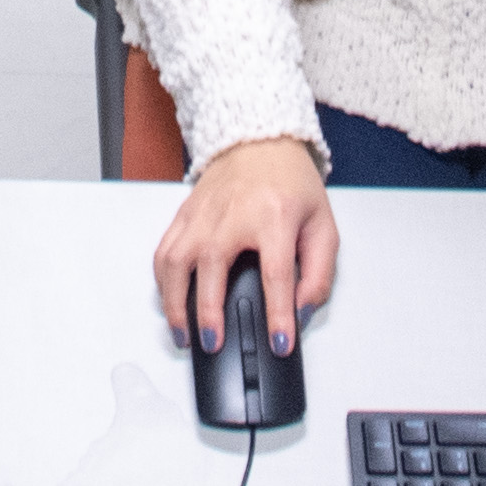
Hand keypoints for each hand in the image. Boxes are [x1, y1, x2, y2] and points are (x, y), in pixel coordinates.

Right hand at [148, 135, 337, 358]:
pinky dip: (163, 283)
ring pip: (176, 263)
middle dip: (209, 313)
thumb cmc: (291, 183)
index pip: (276, 275)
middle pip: (212, 269)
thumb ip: (319, 272)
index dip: (279, 316)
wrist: (260, 141)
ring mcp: (203, 215)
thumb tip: (302, 309)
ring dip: (175, 303)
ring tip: (185, 333)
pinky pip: (164, 253)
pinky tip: (172, 302)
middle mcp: (232, 215)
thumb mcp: (322, 225)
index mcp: (274, 216)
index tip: (279, 343)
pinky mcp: (184, 215)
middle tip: (214, 342)